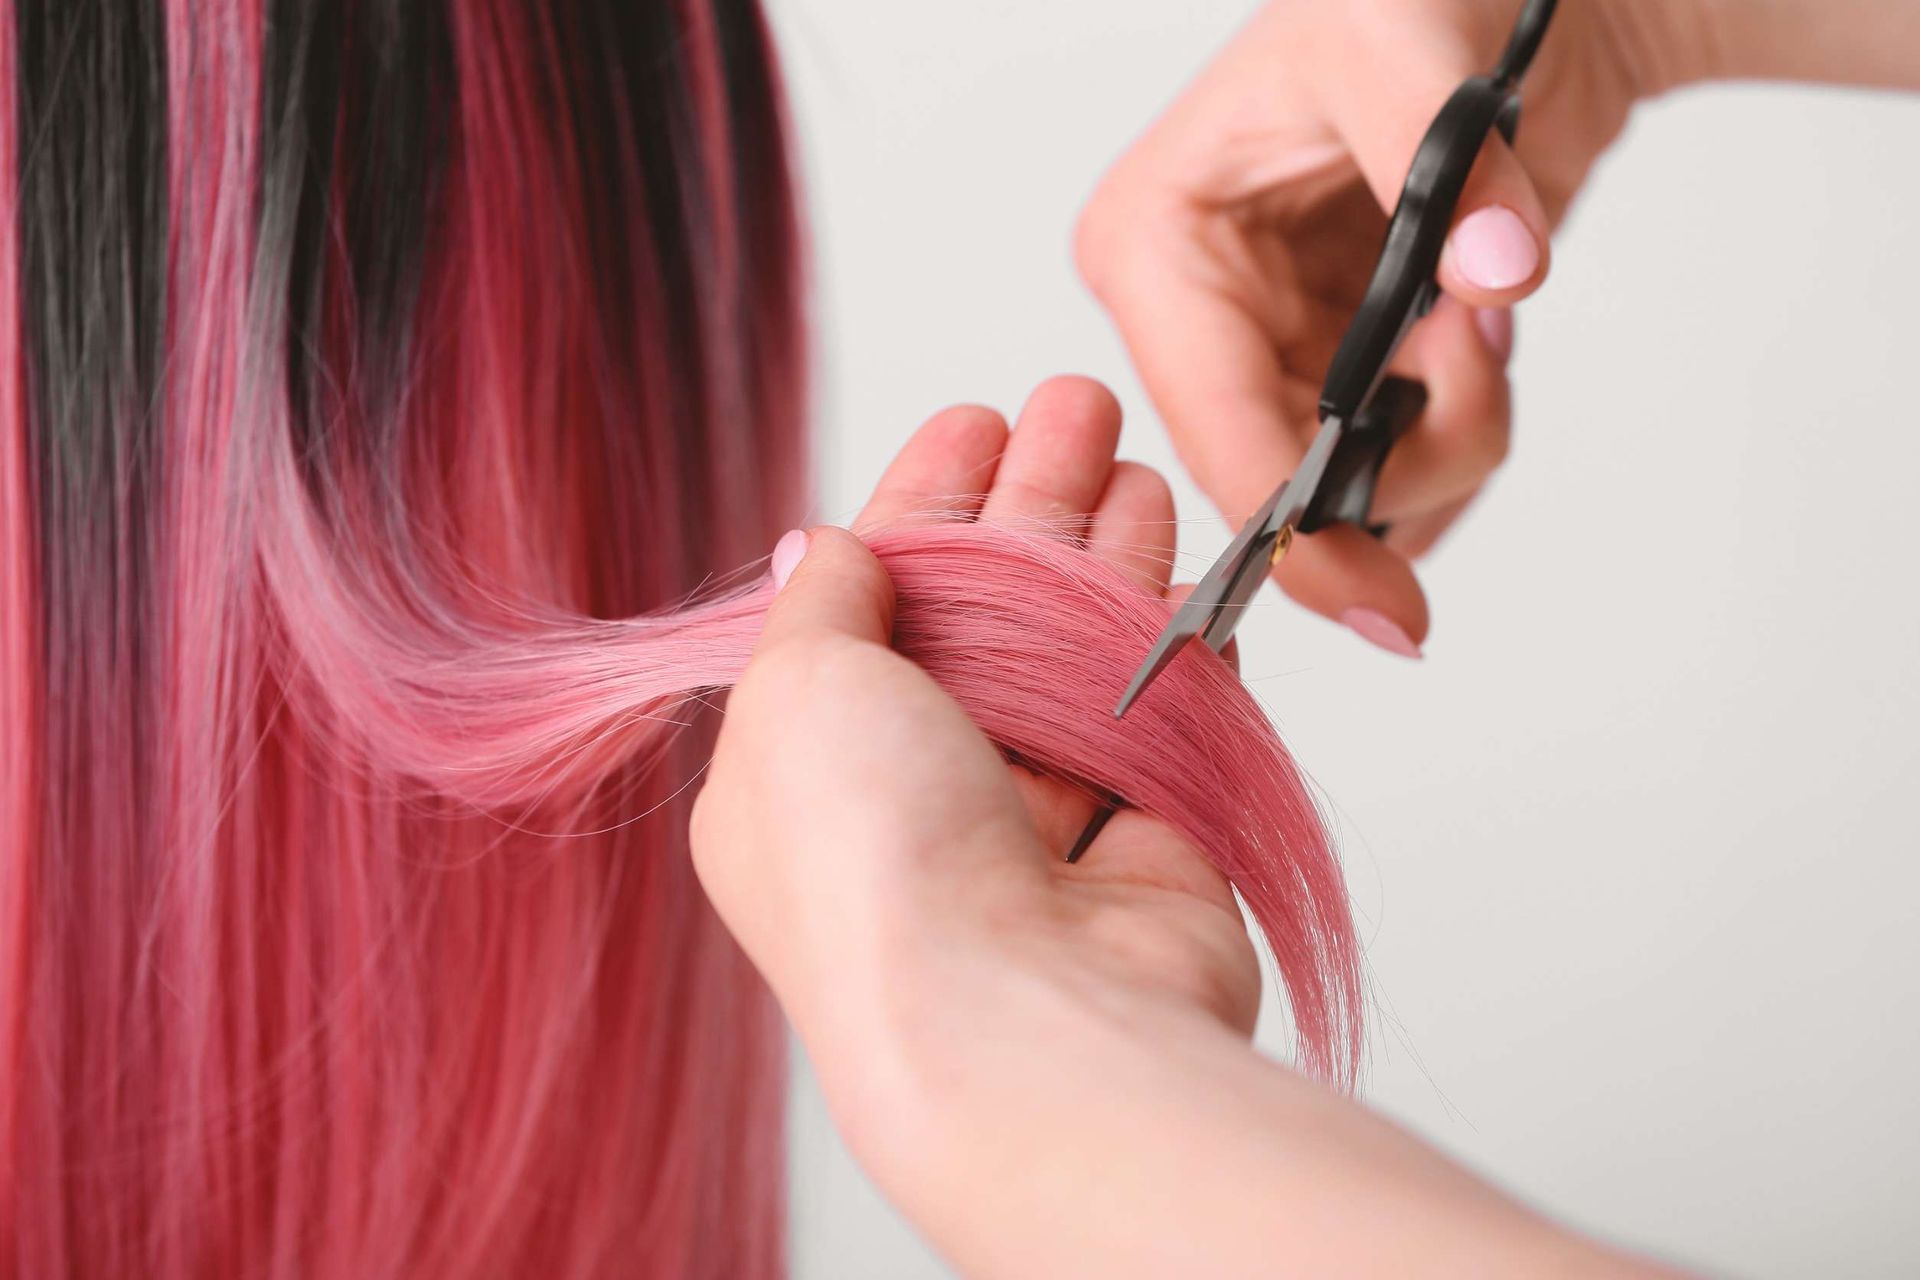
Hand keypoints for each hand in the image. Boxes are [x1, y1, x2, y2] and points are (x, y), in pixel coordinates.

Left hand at [693, 384, 1675, 1276]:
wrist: (1020, 1025)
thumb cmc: (879, 863)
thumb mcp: (796, 691)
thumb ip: (820, 604)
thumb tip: (817, 547)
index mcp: (799, 770)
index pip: (867, 600)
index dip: (922, 502)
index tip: (975, 421)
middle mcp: (910, 798)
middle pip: (981, 616)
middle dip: (1029, 504)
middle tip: (1079, 406)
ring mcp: (1026, 826)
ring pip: (1072, 658)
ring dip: (1105, 555)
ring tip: (1136, 463)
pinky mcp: (1136, 846)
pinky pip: (1152, 716)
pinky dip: (1169, 639)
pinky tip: (1183, 565)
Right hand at [1076, 0, 1705, 652]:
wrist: (1514, 6)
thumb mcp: (1405, 39)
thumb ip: (1455, 165)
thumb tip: (1494, 278)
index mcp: (1158, 248)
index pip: (1219, 433)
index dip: (1301, 536)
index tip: (1387, 611)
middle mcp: (1193, 317)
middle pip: (1288, 486)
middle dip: (1410, 453)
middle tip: (1479, 343)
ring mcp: (1263, 354)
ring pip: (1350, 495)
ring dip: (1450, 434)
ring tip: (1480, 308)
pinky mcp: (1329, 373)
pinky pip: (1390, 474)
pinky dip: (1458, 435)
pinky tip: (1473, 336)